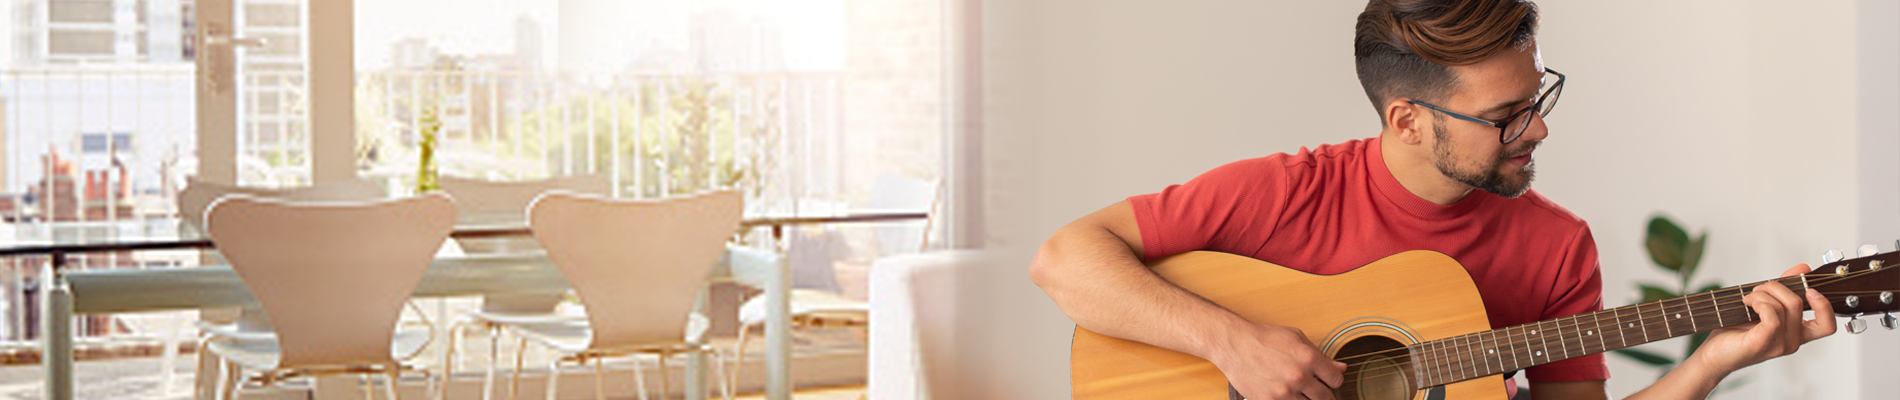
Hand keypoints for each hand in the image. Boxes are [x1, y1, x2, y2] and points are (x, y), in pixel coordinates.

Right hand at [1208, 322, 1348, 399]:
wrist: (1234, 345)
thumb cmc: (1264, 338)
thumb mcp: (1296, 338)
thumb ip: (1320, 355)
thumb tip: (1340, 368)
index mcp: (1309, 358)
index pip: (1336, 380)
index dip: (1332, 380)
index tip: (1326, 379)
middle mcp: (1298, 376)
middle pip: (1324, 397)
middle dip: (1320, 392)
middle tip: (1310, 386)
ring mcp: (1284, 392)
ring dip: (1303, 398)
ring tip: (1295, 389)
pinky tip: (1283, 393)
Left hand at [1686, 263, 1836, 375]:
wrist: (1714, 354)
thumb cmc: (1737, 331)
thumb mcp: (1764, 305)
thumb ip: (1784, 289)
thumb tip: (1803, 268)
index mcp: (1797, 334)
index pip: (1827, 325)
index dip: (1824, 305)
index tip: (1810, 289)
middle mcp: (1793, 341)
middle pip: (1798, 303)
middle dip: (1777, 287)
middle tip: (1758, 289)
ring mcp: (1779, 345)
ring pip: (1785, 306)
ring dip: (1763, 293)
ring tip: (1748, 298)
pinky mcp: (1763, 343)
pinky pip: (1773, 317)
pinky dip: (1761, 303)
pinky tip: (1749, 305)